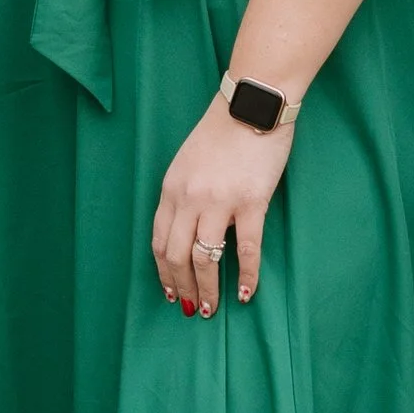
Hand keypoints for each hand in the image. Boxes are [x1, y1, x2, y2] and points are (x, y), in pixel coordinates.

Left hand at [153, 96, 294, 312]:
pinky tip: (244, 293)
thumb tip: (188, 229)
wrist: (253, 102)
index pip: (160, 241)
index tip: (170, 291)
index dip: (164, 271)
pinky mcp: (251, 202)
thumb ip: (184, 193)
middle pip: (178, 256)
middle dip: (183, 289)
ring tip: (212, 310)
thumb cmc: (223, 128)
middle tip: (191, 309)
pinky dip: (245, 276)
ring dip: (208, 290)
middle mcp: (190, 198)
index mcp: (172, 187)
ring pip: (206, 259)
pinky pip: (246, 250)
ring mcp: (220, 202)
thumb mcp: (188, 160)